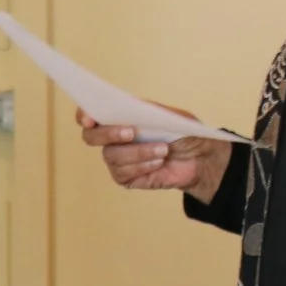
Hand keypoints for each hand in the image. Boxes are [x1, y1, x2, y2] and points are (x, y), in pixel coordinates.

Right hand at [77, 105, 231, 202]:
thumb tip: (129, 108)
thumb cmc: (184, 132)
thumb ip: (149, 111)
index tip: (90, 118)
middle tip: (131, 132)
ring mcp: (118, 158)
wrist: (201, 158)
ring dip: (138, 152)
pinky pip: (123, 173)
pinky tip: (158, 163)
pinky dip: (142, 166)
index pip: (90, 114)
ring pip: (112, 156)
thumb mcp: (171, 115)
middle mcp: (113, 137)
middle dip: (109, 133)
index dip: (84, 114)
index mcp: (120, 116)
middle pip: (91, 136)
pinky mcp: (126, 177)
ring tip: (163, 150)